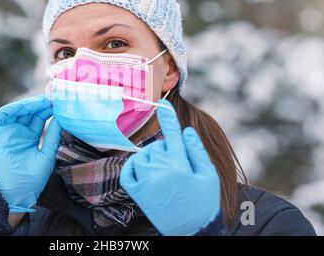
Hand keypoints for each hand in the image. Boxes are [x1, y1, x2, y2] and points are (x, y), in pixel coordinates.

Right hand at [0, 95, 61, 213]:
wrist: (18, 192)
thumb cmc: (33, 178)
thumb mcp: (47, 154)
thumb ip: (52, 136)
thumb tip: (60, 118)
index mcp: (31, 136)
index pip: (39, 117)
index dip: (47, 109)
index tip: (59, 103)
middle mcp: (19, 131)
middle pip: (29, 111)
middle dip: (40, 103)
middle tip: (53, 98)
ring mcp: (8, 132)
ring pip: (17, 111)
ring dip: (29, 104)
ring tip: (42, 102)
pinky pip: (1, 116)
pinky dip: (12, 108)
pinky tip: (25, 106)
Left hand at [119, 99, 219, 235]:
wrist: (192, 231)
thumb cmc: (204, 203)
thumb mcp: (208, 176)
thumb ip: (196, 152)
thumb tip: (186, 131)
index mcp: (178, 164)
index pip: (171, 135)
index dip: (168, 118)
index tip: (162, 104)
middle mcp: (159, 170)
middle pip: (157, 146)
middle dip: (167, 150)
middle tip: (178, 166)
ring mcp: (145, 182)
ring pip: (142, 156)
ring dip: (151, 157)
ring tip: (164, 171)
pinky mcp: (137, 193)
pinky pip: (127, 171)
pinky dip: (132, 165)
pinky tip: (141, 167)